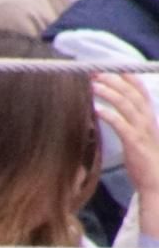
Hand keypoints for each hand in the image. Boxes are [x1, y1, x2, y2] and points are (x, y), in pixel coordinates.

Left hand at [95, 74, 158, 199]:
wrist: (155, 180)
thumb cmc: (143, 159)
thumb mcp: (137, 136)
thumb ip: (128, 123)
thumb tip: (112, 112)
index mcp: (148, 116)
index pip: (139, 91)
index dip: (127, 77)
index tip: (111, 67)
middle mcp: (147, 119)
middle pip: (131, 93)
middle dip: (114, 80)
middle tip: (96, 72)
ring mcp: (141, 130)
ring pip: (126, 105)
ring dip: (110, 92)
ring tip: (94, 85)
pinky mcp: (134, 142)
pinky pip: (121, 124)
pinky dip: (109, 115)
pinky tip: (96, 109)